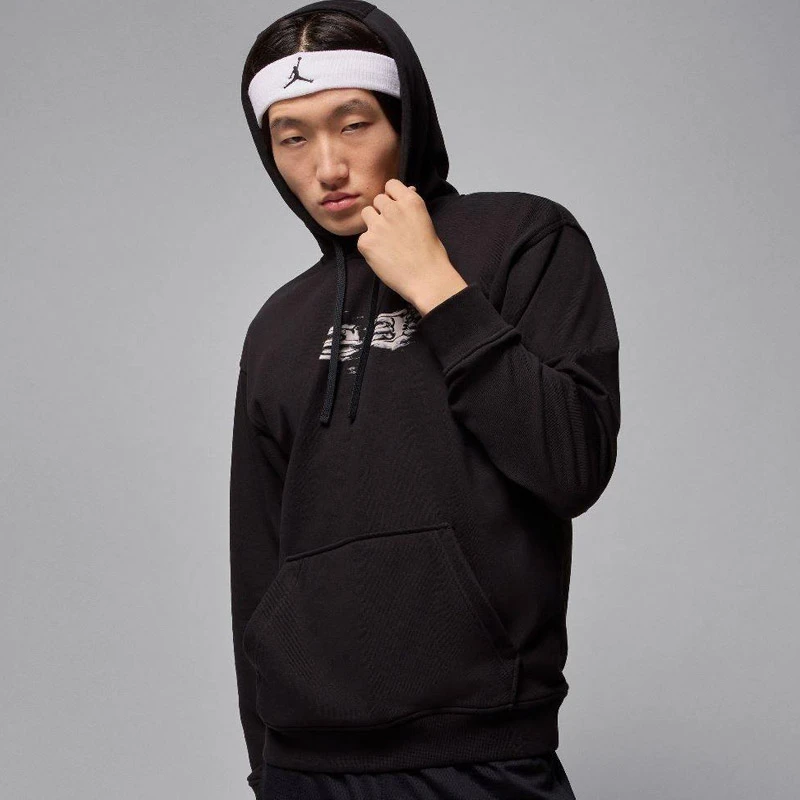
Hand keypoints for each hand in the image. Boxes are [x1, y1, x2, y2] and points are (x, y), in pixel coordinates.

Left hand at [358, 179, 466, 313]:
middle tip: (391, 229)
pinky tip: (383, 255)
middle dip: (382, 211)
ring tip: (386, 241)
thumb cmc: (430, 254)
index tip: (394, 206)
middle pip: (377, 199)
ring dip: (373, 224)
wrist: (426, 278)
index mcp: (411, 201)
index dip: (391, 196)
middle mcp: (393, 209)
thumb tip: (406, 190)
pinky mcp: (366, 242)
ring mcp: (378, 225)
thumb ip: (411, 206)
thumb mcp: (425, 221)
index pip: (391, 184)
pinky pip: (362, 238)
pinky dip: (369, 246)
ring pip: (366, 214)